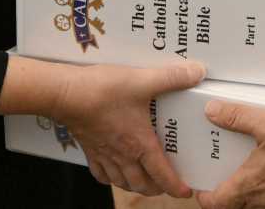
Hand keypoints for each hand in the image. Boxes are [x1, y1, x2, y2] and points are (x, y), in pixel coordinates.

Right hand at [53, 61, 205, 197]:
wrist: (66, 94)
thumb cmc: (103, 91)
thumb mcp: (143, 80)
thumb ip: (172, 77)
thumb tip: (198, 72)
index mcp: (140, 143)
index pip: (161, 174)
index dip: (175, 186)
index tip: (185, 192)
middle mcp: (122, 155)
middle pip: (142, 184)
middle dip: (157, 189)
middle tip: (167, 185)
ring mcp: (104, 154)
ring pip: (122, 182)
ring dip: (136, 186)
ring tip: (145, 181)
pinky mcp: (89, 148)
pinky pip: (101, 173)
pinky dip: (110, 178)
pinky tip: (113, 172)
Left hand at [195, 102, 264, 208]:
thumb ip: (237, 117)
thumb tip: (212, 111)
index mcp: (249, 184)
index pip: (215, 202)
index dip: (205, 196)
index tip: (203, 187)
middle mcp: (263, 201)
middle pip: (235, 206)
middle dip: (228, 194)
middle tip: (227, 177)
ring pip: (258, 205)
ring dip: (253, 192)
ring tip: (255, 172)